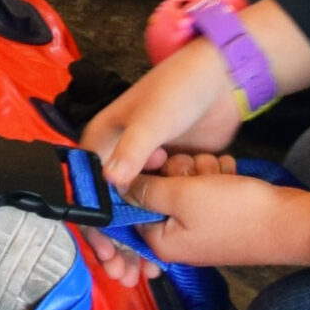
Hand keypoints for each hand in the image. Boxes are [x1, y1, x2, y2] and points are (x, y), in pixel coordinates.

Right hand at [79, 41, 242, 191]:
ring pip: (147, 196)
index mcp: (102, 140)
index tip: (111, 229)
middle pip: (117, 196)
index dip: (96, 207)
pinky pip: (171, 192)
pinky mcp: (173, 169)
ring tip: (183, 169)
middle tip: (160, 196)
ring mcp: (149, 164)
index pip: (87, 183)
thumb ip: (131, 151)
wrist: (222, 81)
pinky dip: (182, 192)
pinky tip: (196, 174)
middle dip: (137, 204)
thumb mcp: (151, 120)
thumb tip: (111, 179)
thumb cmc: (178, 88)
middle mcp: (121, 155)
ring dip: (165, 195)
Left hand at [85, 169, 309, 280]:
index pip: (130, 205)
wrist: (291, 221)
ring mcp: (199, 228)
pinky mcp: (219, 217)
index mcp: (159, 240)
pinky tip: (230, 173)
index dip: (144, 177)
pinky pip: (207, 189)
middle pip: (159, 192)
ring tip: (218, 172)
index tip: (160, 162)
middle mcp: (176, 238)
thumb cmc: (236, 212)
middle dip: (178, 172)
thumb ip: (146, 190)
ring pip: (185, 185)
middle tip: (196, 169)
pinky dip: (217, 177)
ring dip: (200, 171)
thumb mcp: (182, 196)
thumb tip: (118, 186)